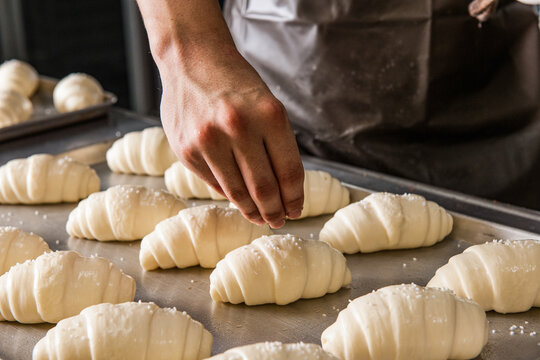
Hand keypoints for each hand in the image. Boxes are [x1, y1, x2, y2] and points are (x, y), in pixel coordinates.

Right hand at [158, 44, 303, 227]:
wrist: (192, 59)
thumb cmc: (236, 84)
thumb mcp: (267, 106)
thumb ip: (275, 147)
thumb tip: (279, 193)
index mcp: (269, 115)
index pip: (290, 172)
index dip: (295, 198)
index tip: (296, 210)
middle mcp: (239, 128)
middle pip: (265, 188)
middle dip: (274, 211)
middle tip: (278, 220)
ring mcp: (209, 140)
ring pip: (237, 193)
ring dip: (251, 211)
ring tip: (259, 217)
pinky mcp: (186, 150)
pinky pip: (214, 184)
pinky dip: (228, 194)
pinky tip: (237, 198)